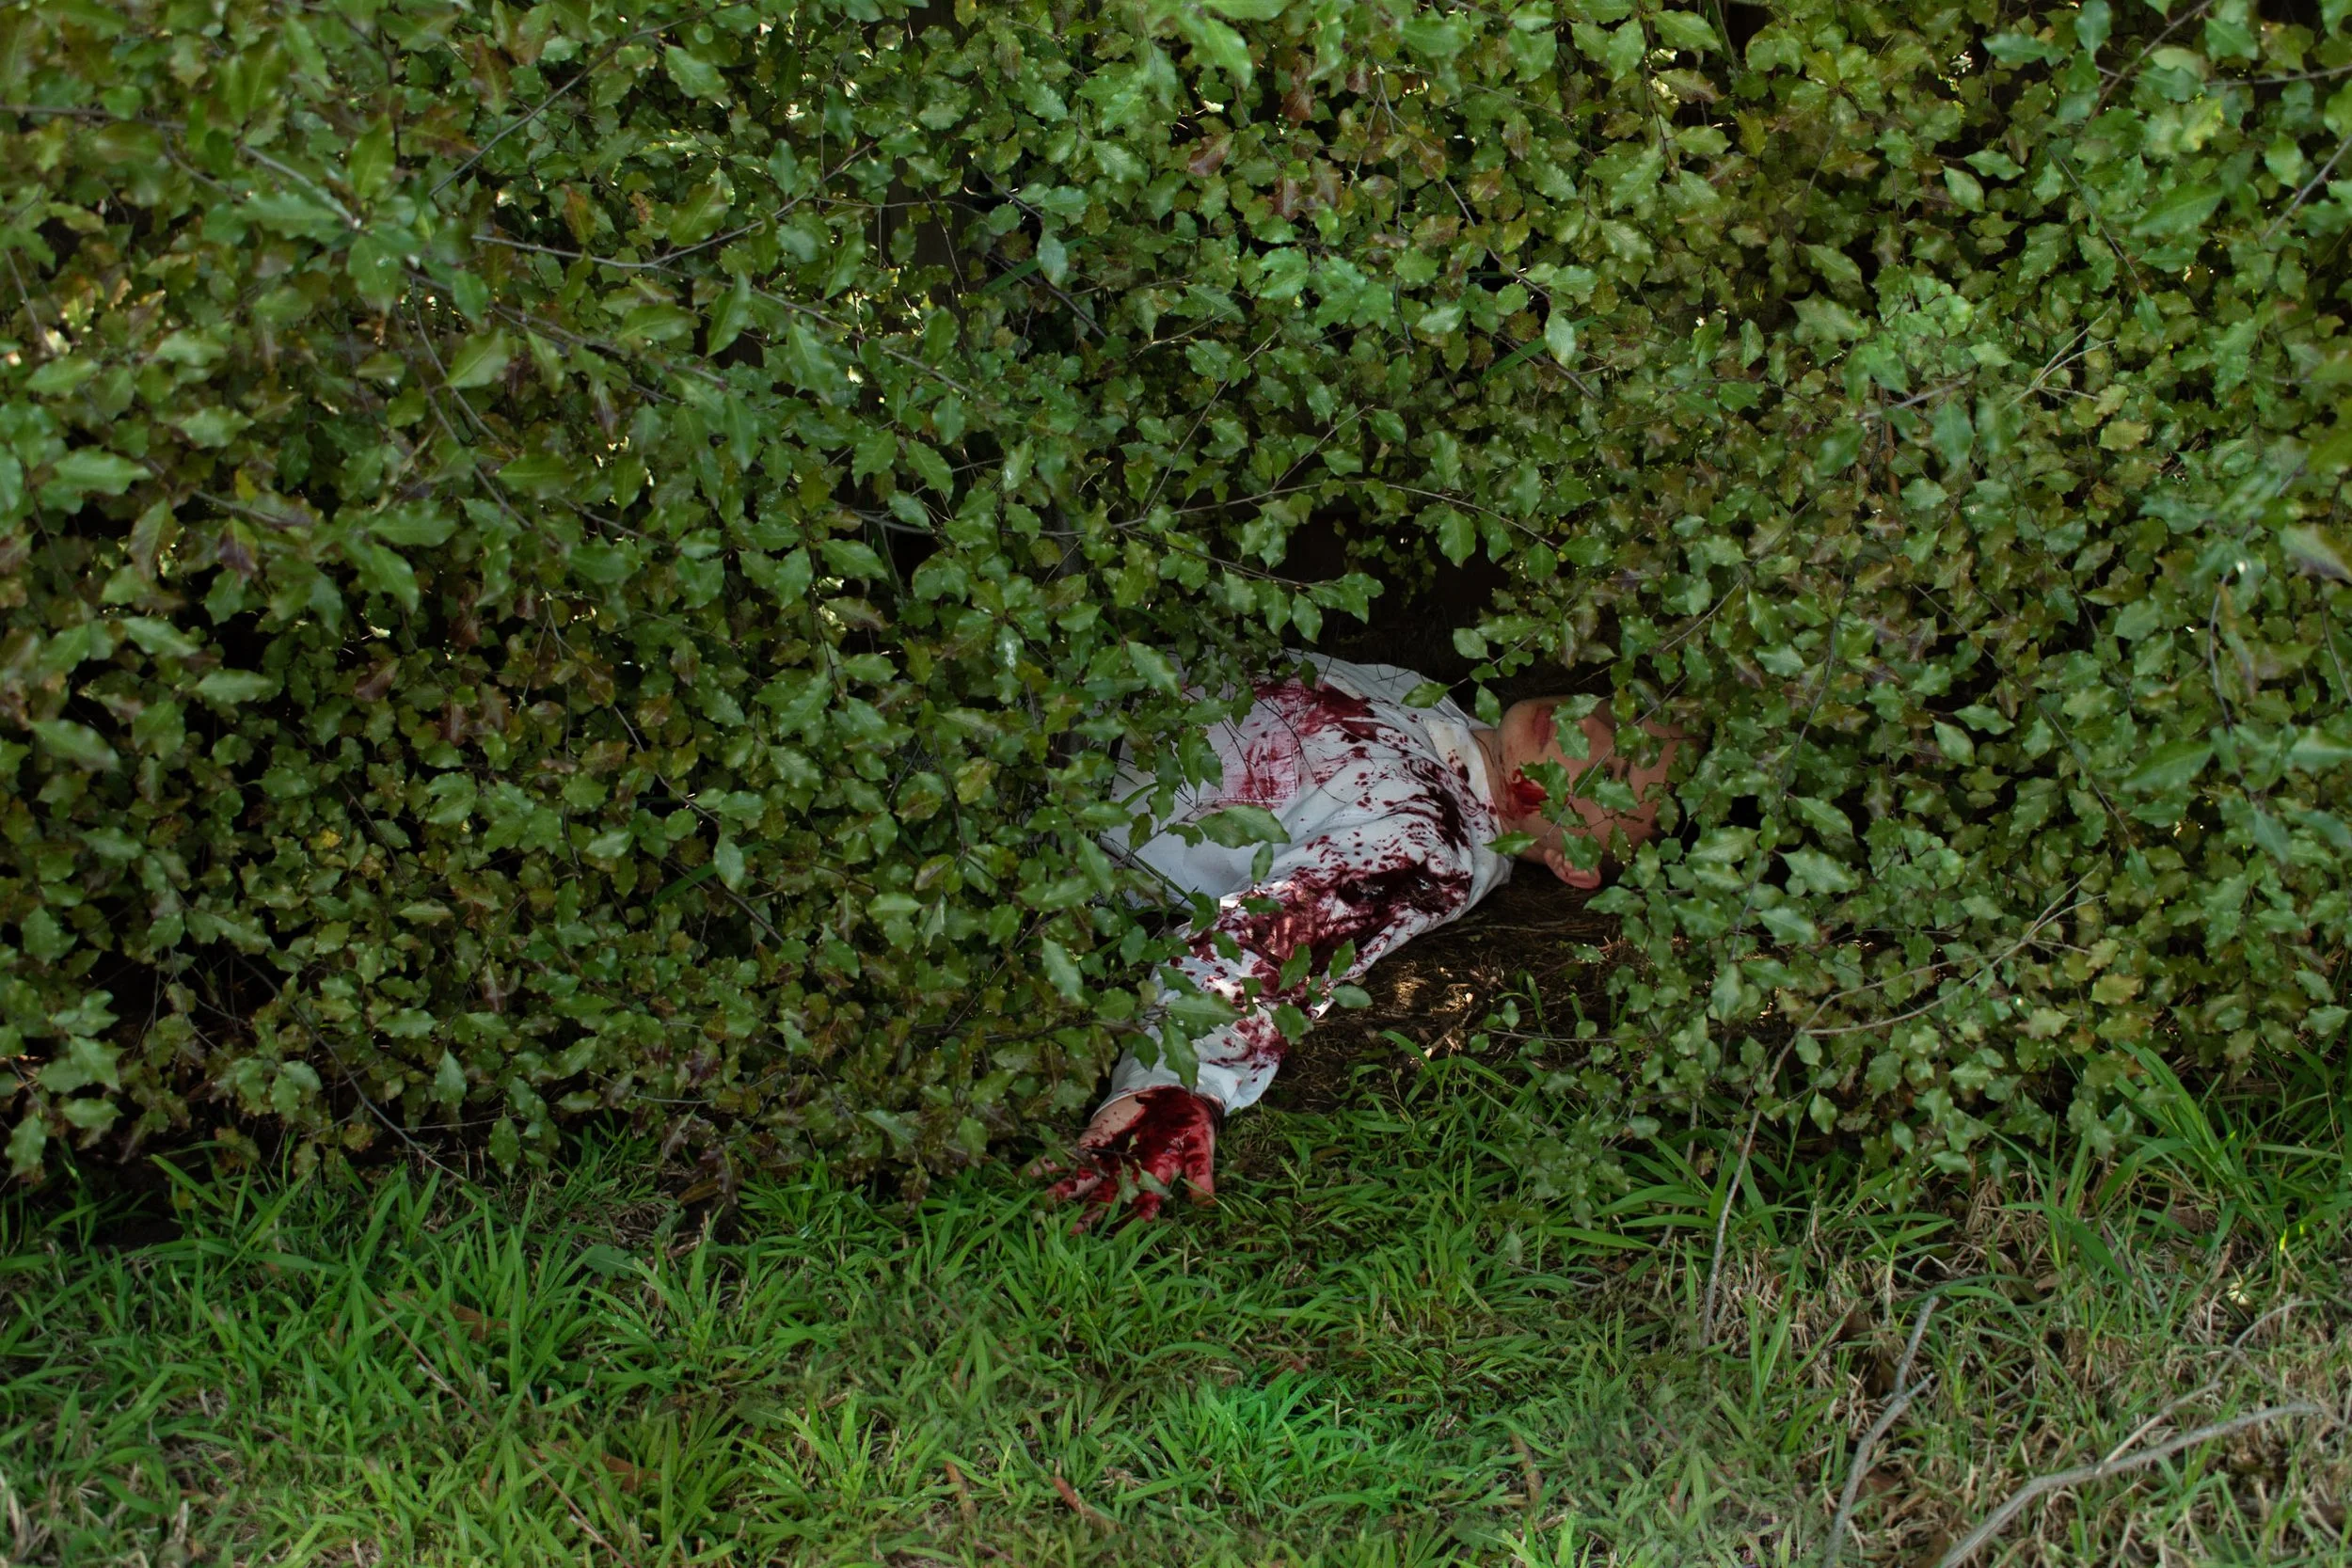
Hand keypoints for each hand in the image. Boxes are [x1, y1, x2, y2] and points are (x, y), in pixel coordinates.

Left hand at [1037, 1086, 1218, 1226]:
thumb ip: (1201, 1172)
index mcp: (1154, 1180)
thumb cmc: (1193, 1122)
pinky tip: (1028, 1174)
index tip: (1117, 1235)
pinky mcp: (1095, 1139)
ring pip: (1083, 1180)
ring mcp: (1109, 1159)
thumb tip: (1207, 1202)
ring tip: (1041, 1206)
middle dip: (1087, 1215)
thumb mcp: (1201, 1145)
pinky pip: (1070, 1154)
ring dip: (1062, 1192)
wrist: (1177, 1092)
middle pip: (1105, 1199)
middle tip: (1069, 1231)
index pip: (1141, 1206)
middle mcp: (1128, 1175)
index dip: (1130, 1221)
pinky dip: (1050, 1163)